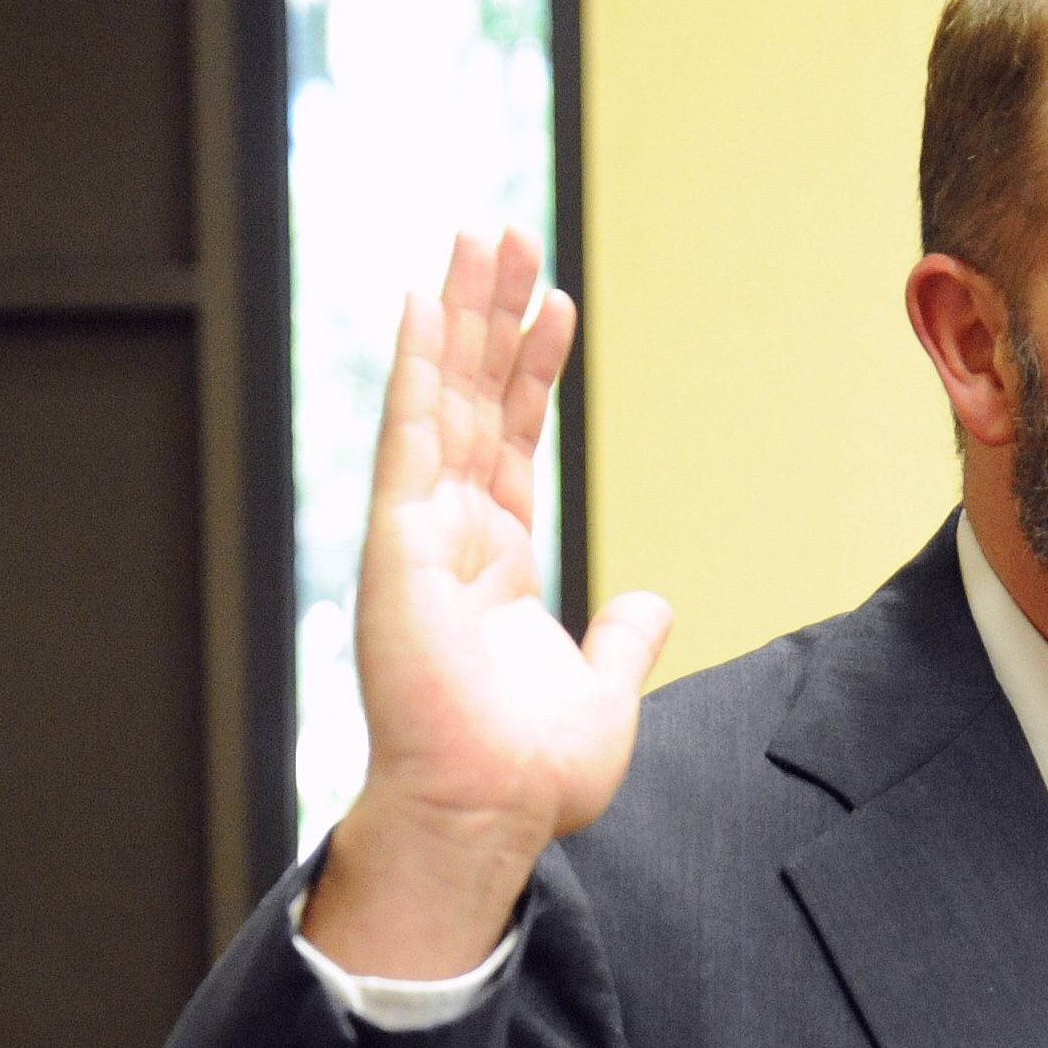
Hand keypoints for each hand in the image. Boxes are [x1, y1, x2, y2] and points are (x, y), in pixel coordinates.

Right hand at [304, 228, 673, 980]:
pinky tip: (421, 305)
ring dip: (457, 316)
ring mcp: (421, 535)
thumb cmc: (530, 773)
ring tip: (473, 238)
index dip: (533, 369)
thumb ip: (623, 640)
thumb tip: (648, 603)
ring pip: (441, 399)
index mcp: (497, 563)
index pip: (514, 439)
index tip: (553, 304)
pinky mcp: (398, 544)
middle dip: (491, 315)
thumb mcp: (603, 693)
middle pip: (475, 399)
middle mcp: (453, 536)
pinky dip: (415, 370)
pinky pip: (409, 438)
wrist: (489, 813)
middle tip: (502, 233)